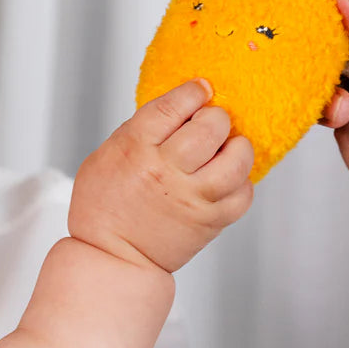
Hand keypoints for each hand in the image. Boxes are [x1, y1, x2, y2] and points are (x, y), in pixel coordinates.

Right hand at [70, 79, 253, 272]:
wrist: (112, 257)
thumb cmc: (104, 207)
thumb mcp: (107, 154)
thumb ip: (140, 129)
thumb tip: (179, 108)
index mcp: (135, 150)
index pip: (174, 106)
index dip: (194, 92)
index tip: (202, 89)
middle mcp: (166, 172)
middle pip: (211, 126)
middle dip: (216, 117)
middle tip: (211, 122)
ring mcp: (192, 198)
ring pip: (237, 159)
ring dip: (238, 146)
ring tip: (228, 147)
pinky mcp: (211, 221)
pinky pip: (243, 193)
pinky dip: (242, 181)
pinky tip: (228, 178)